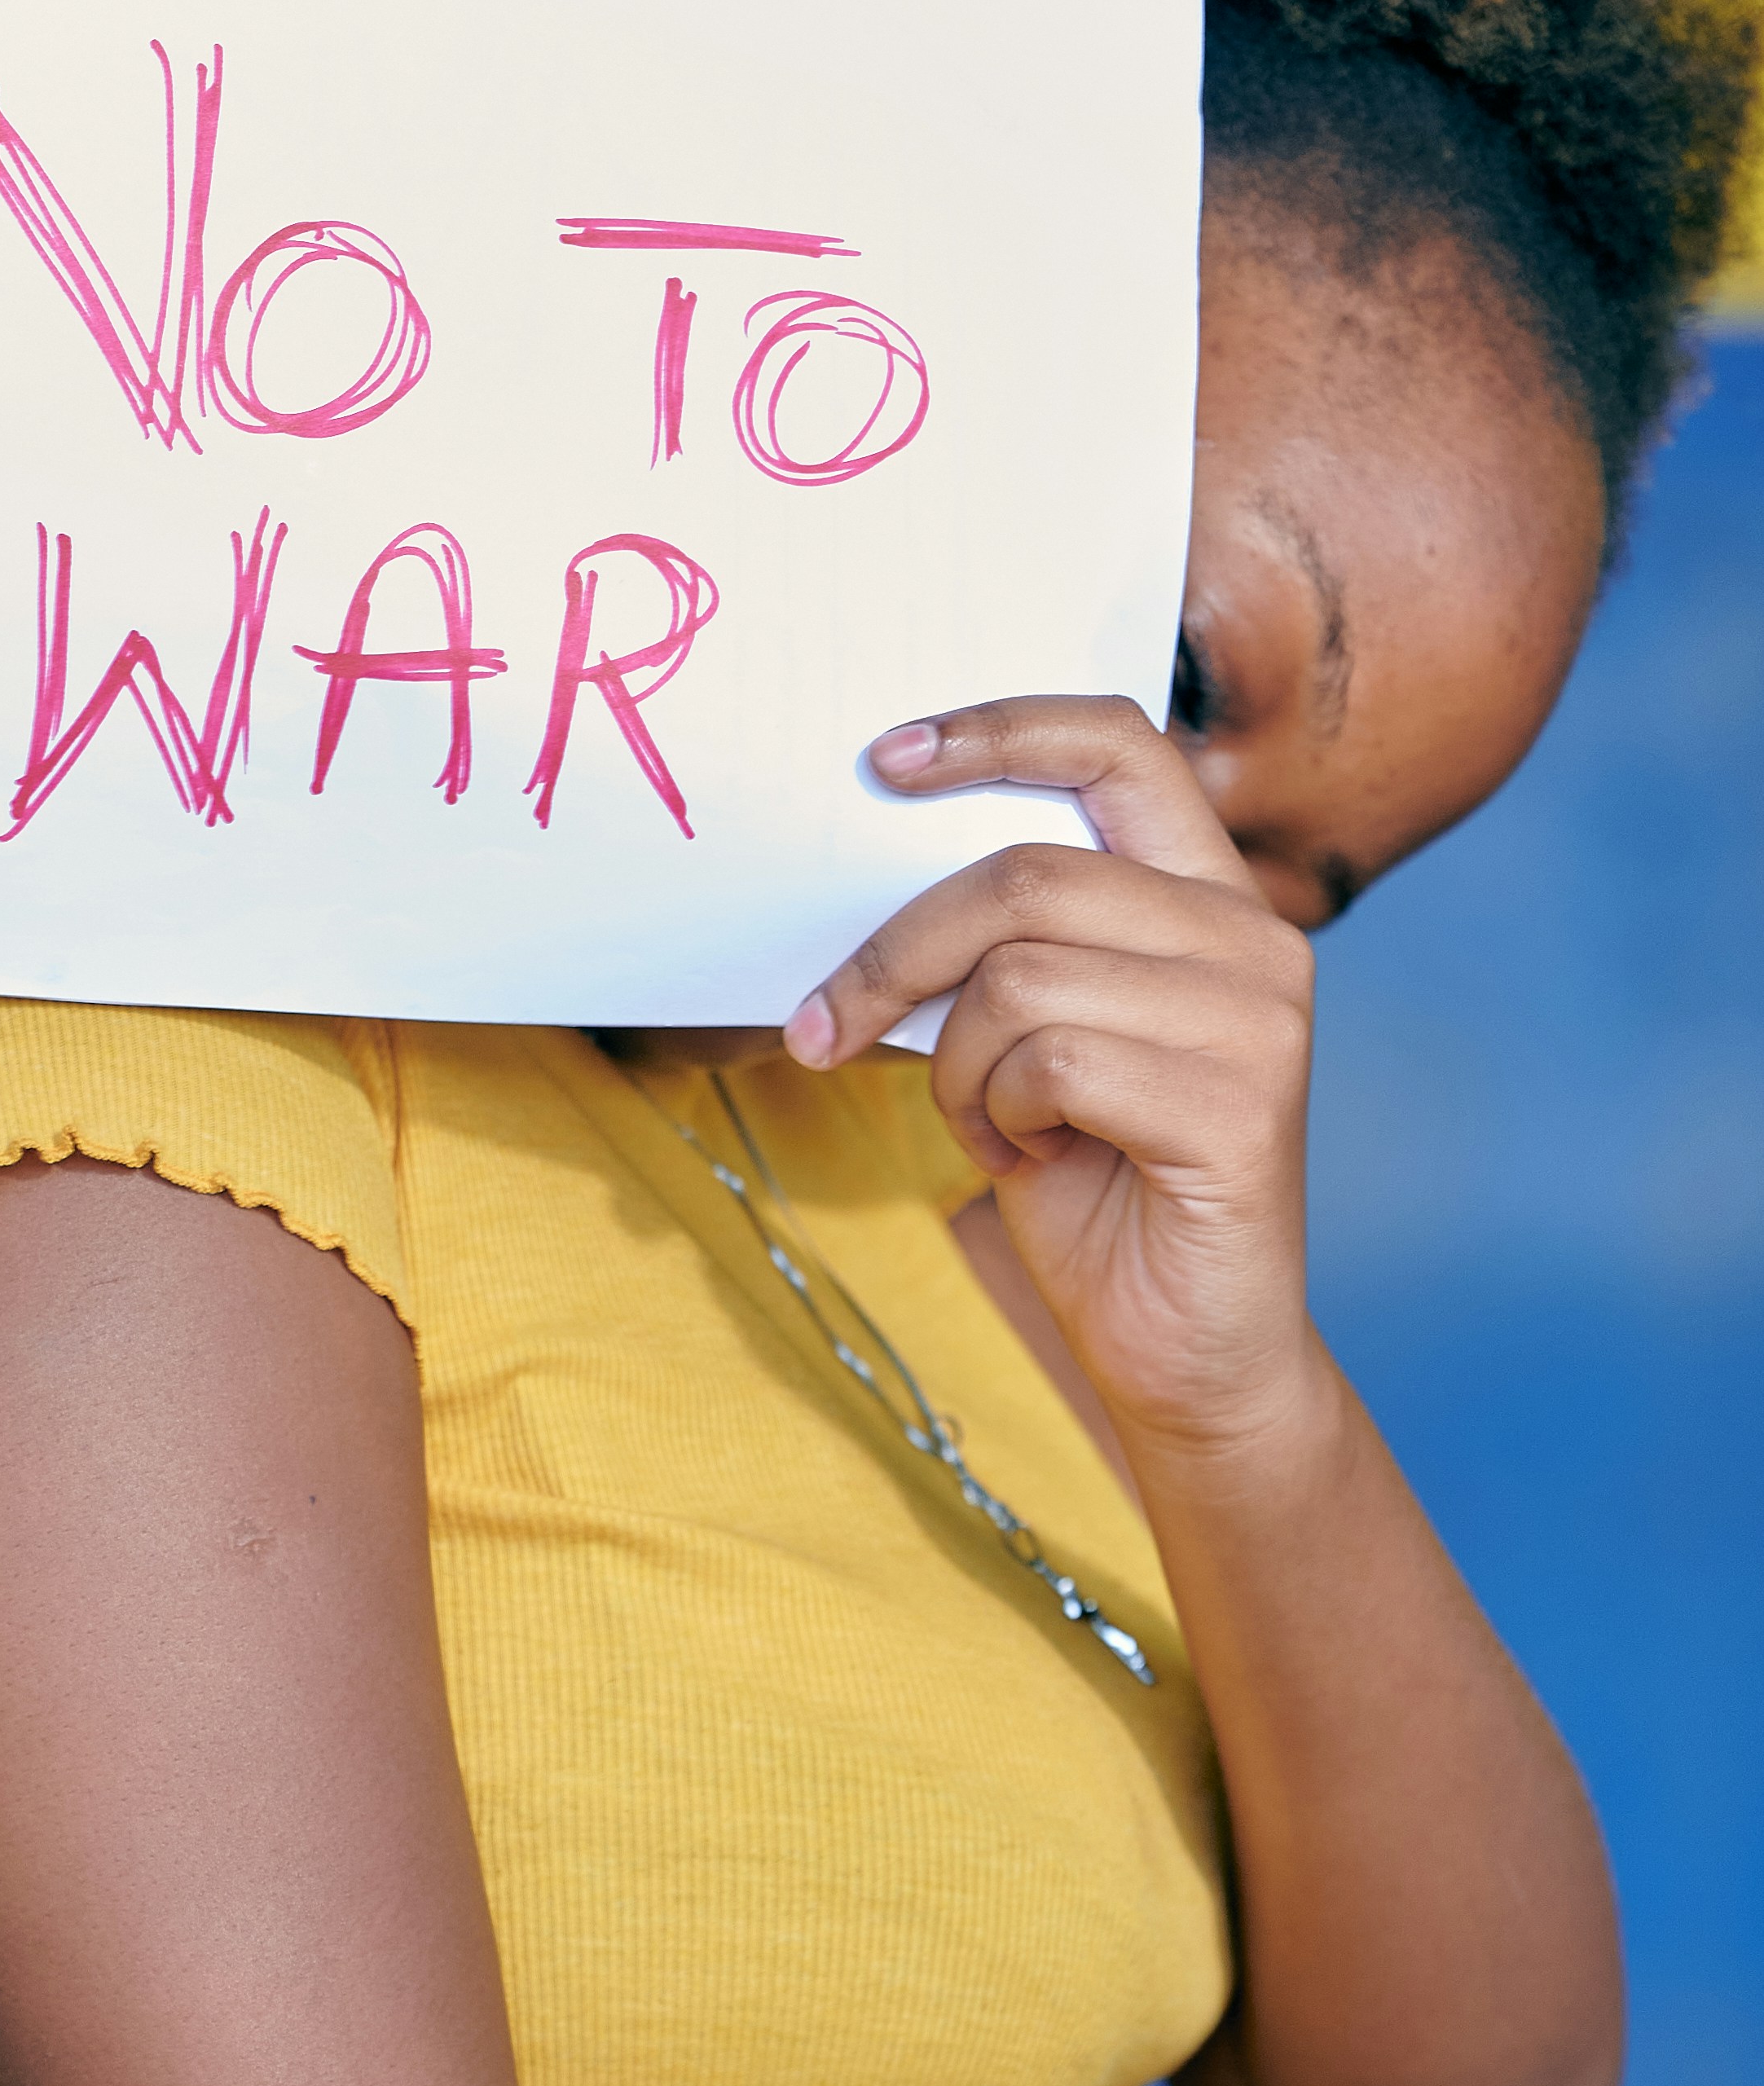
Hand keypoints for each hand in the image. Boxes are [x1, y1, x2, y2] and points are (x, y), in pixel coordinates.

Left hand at [785, 698, 1319, 1455]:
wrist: (1185, 1352)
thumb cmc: (1097, 1191)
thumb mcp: (1033, 1047)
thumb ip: (1002, 953)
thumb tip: (869, 885)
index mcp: (1208, 901)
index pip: (1119, 748)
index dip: (996, 732)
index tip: (884, 760)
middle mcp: (1251, 941)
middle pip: (1023, 878)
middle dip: (895, 953)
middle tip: (828, 1024)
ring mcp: (1257, 1021)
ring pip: (1020, 978)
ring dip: (956, 1066)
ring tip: (988, 1124)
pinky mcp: (1236, 1107)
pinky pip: (1048, 1063)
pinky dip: (995, 1117)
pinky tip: (1029, 1158)